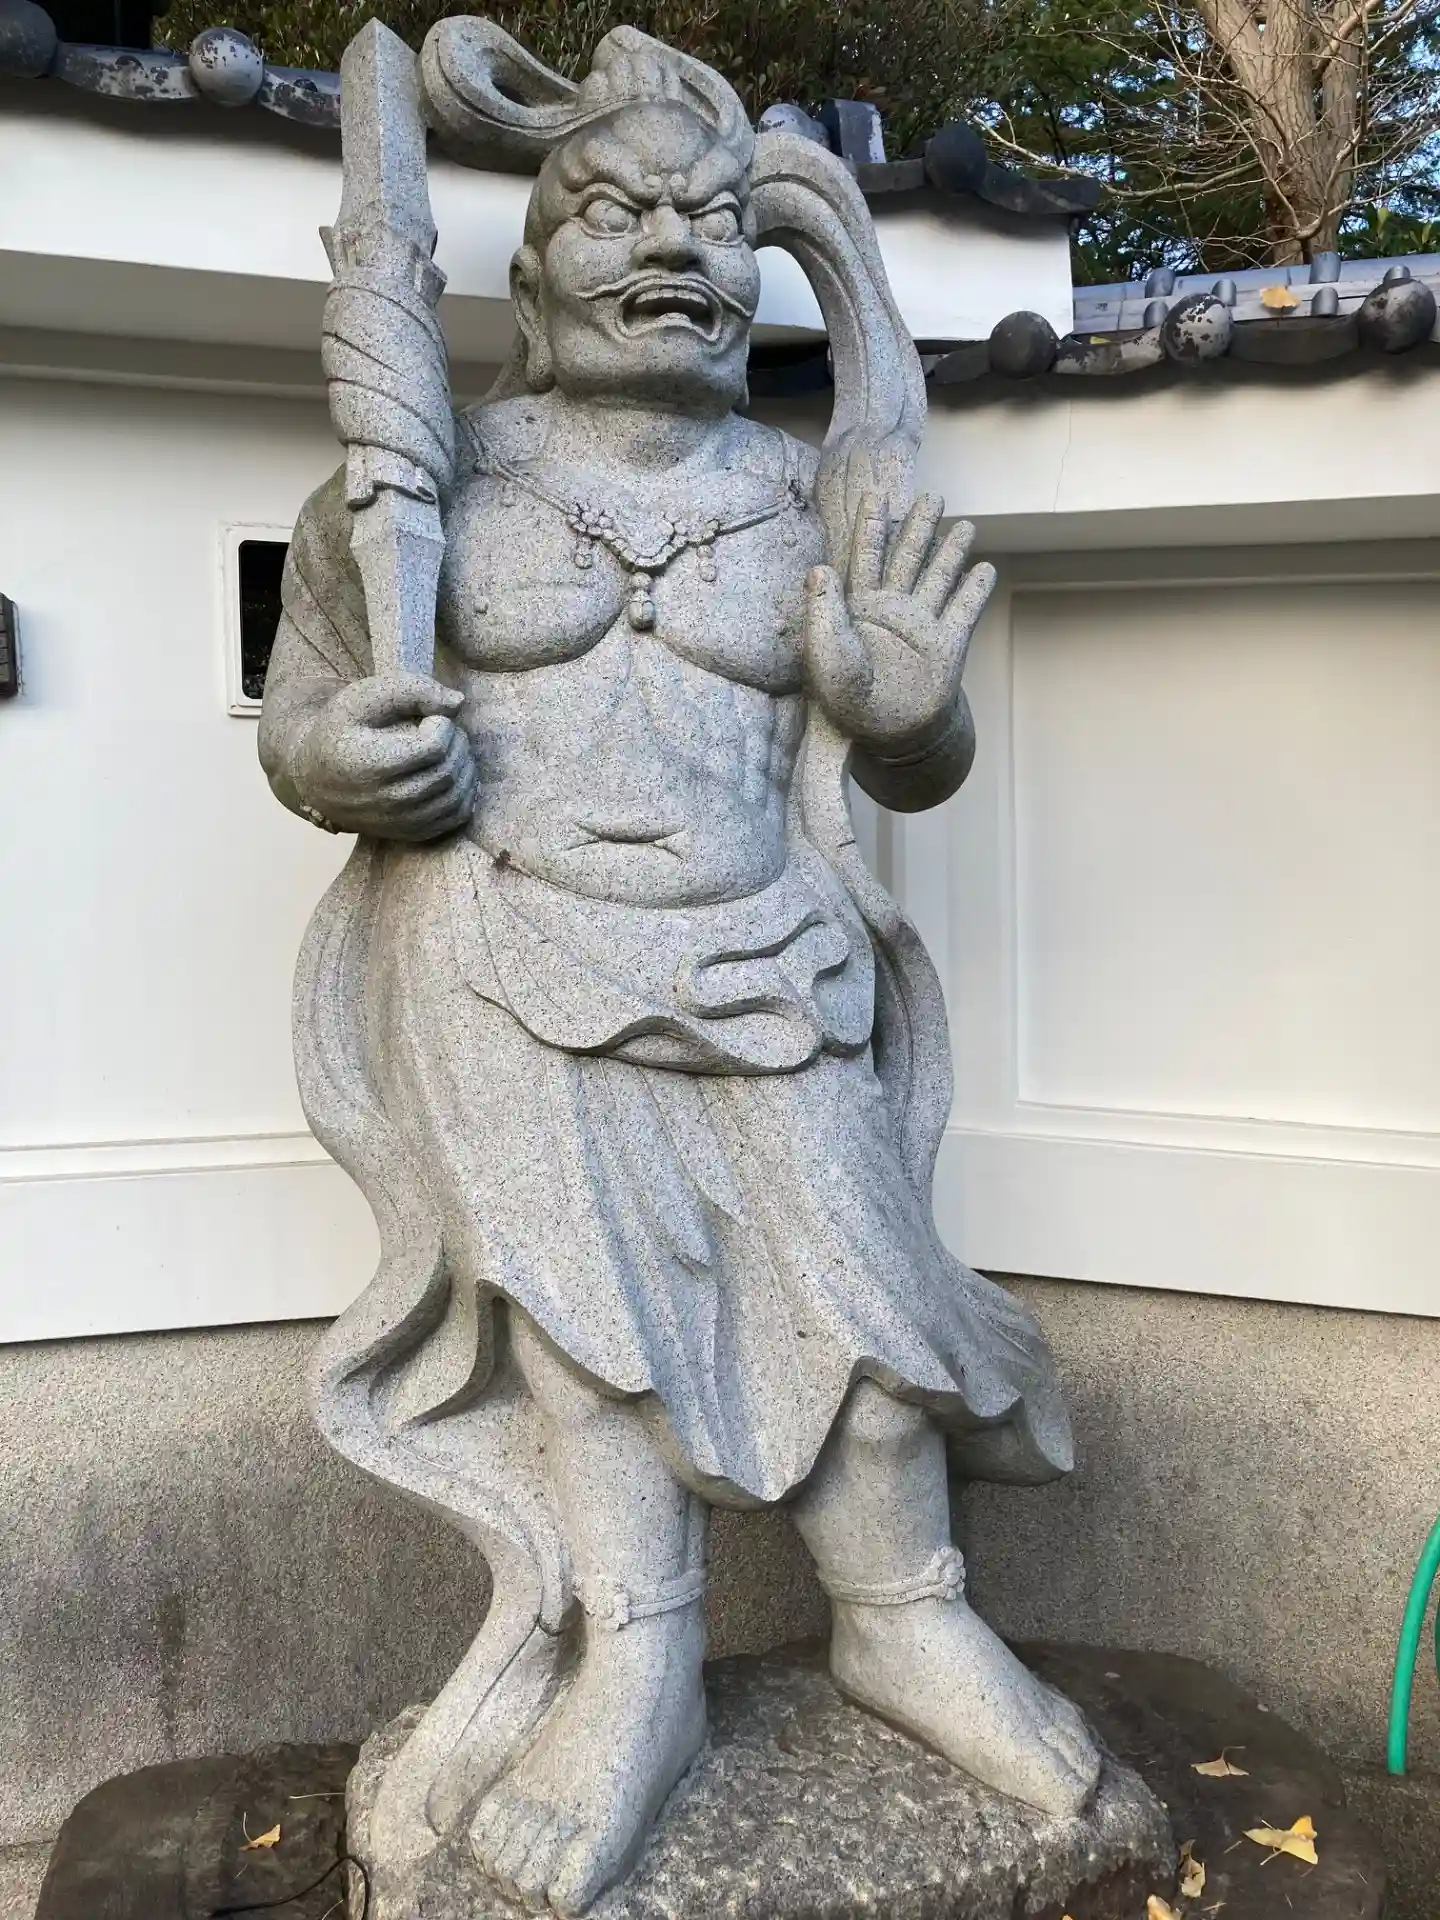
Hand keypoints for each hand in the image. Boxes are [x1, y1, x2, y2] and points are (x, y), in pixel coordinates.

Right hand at [292, 674, 476, 841]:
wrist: (316, 776)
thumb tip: (458, 702)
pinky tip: (453, 771)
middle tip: (445, 729)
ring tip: (451, 747)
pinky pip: (456, 817)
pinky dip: (465, 792)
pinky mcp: (412, 833)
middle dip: (457, 743)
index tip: (430, 717)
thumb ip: (411, 690)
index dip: (443, 725)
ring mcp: (401, 822)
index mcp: (371, 764)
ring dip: (465, 766)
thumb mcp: (363, 697)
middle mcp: (386, 800)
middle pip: (448, 772)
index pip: (434, 747)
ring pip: (457, 796)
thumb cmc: (342, 730)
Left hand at [802, 490, 994, 755]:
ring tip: (965, 526)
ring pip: (938, 578)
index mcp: (859, 608)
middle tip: (932, 496)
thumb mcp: (826, 655)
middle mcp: (892, 610)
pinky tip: (984, 569)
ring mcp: (921, 626)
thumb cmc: (846, 700)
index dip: (871, 527)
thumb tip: (818, 568)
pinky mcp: (947, 646)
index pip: (865, 557)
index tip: (877, 494)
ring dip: (951, 552)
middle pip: (908, 557)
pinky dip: (975, 589)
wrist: (883, 735)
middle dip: (919, 527)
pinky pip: (964, 611)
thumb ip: (821, 612)